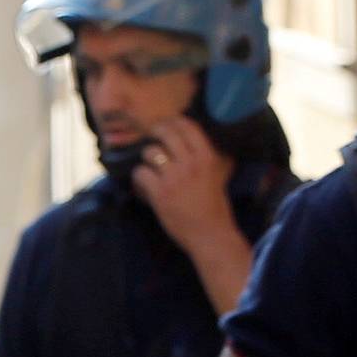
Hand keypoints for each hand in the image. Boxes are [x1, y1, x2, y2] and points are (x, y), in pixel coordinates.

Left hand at [131, 117, 237, 252]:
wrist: (210, 235)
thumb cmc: (215, 208)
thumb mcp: (217, 175)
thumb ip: (205, 157)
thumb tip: (191, 139)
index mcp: (207, 157)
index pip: (187, 125)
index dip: (173, 121)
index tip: (166, 126)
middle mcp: (191, 163)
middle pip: (166, 132)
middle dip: (155, 133)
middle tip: (152, 140)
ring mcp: (174, 177)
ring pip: (150, 152)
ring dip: (146, 160)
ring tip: (149, 170)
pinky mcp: (160, 193)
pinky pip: (140, 173)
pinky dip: (138, 179)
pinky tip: (144, 187)